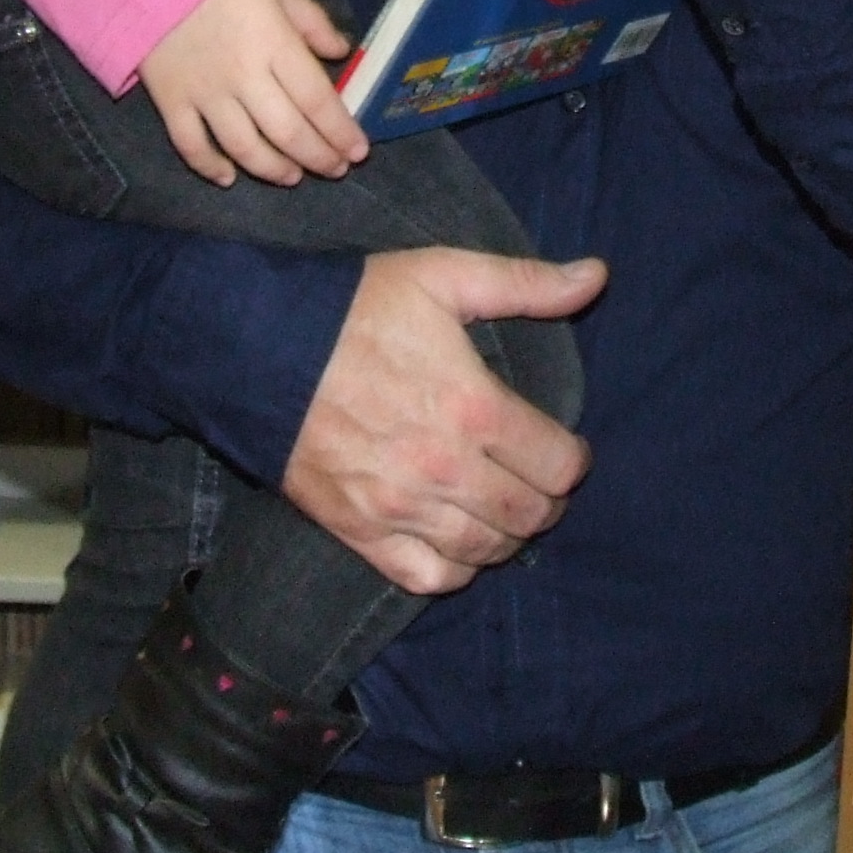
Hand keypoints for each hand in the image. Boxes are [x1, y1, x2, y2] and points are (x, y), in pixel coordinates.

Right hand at [139, 0, 368, 186]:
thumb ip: (312, 20)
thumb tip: (342, 51)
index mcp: (275, 44)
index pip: (317, 100)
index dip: (341, 131)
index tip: (358, 151)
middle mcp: (244, 77)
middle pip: (287, 132)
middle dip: (318, 158)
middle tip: (336, 170)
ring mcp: (206, 94)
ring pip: (244, 147)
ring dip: (273, 169)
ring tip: (293, 177)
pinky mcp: (172, 102)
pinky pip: (191, 146)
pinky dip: (209, 167)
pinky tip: (228, 178)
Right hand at [282, 247, 601, 591]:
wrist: (256, 347)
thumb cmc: (353, 307)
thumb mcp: (442, 276)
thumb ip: (525, 284)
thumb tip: (596, 276)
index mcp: (474, 407)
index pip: (559, 464)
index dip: (574, 460)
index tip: (565, 449)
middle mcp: (445, 468)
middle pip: (530, 515)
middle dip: (548, 500)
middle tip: (538, 480)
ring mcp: (401, 506)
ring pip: (486, 550)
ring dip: (508, 536)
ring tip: (502, 509)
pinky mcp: (360, 530)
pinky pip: (428, 576)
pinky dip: (456, 568)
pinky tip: (458, 542)